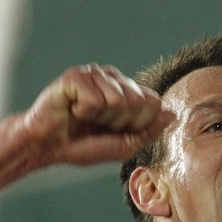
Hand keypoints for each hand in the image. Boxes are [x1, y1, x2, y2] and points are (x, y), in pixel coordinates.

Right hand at [21, 64, 174, 167]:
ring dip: (100, 118)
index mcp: (126, 92)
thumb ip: (149, 131)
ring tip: (83, 118)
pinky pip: (96, 99)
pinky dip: (84, 112)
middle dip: (119, 122)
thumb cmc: (84, 146)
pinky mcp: (76, 75)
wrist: (48, 147)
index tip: (116, 131)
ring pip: (118, 99)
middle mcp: (113, 78)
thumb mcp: (124, 145)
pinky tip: (72, 110)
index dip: (137, 124)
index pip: (153, 102)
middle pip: (138, 101)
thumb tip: (173, 114)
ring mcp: (95, 74)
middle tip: (97, 125)